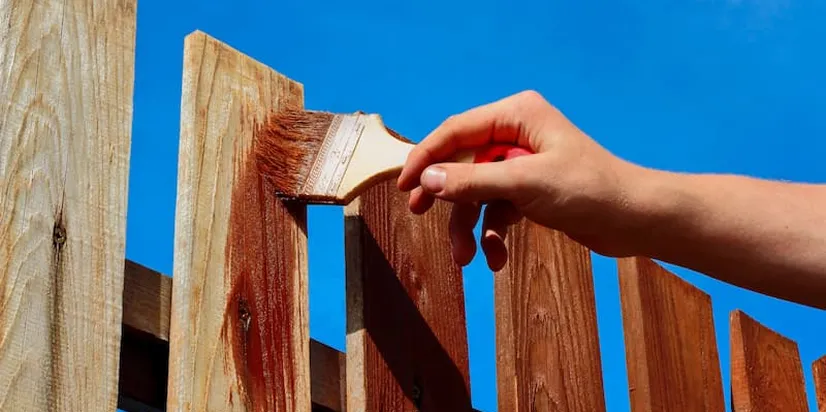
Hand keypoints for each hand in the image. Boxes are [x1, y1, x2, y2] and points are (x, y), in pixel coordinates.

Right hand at [397, 90, 642, 269]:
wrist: (636, 220)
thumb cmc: (589, 190)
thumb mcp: (524, 183)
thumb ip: (472, 180)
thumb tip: (427, 178)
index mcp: (516, 115)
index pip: (456, 131)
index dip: (426, 157)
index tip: (404, 186)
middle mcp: (516, 134)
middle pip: (463, 162)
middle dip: (446, 196)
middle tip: (420, 214)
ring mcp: (523, 164)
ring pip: (478, 192)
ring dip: (469, 225)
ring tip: (466, 258)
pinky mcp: (531, 192)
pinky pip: (498, 210)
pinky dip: (493, 234)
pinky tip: (496, 259)